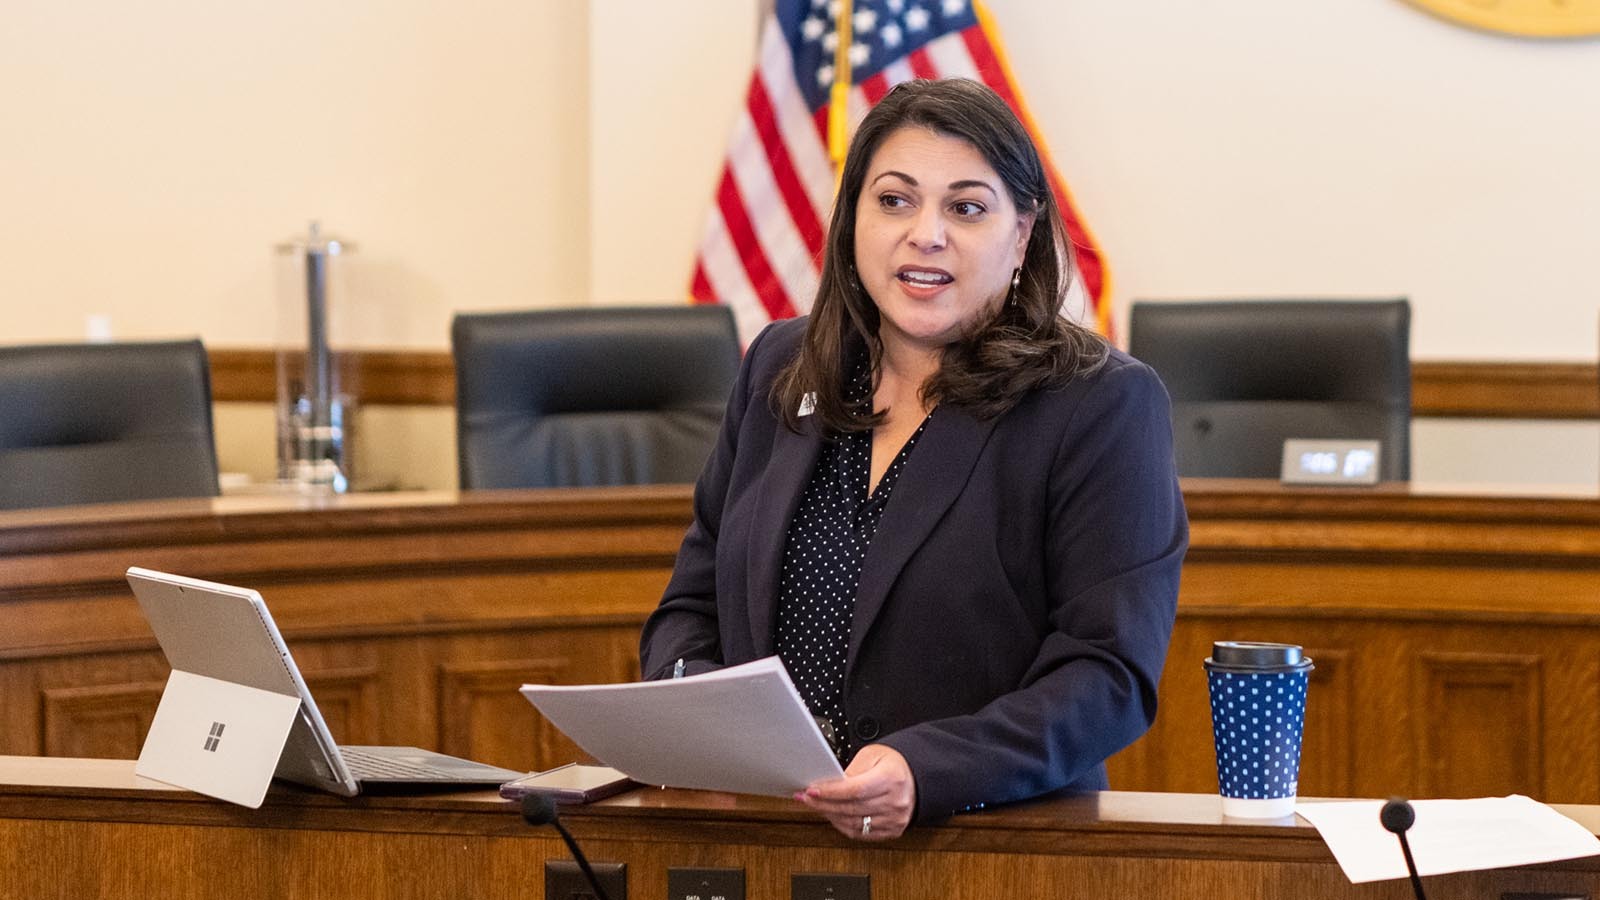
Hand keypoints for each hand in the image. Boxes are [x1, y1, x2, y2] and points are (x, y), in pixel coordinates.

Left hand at [794, 744, 915, 840]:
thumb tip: (829, 784)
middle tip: (805, 798)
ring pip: (854, 823)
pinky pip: (861, 834)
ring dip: (830, 815)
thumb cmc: (894, 765)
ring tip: (816, 806)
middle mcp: (895, 801)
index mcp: (891, 778)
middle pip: (852, 808)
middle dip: (823, 803)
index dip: (830, 792)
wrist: (916, 779)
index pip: (855, 790)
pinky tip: (832, 816)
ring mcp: (894, 819)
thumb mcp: (873, 755)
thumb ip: (852, 769)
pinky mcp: (892, 831)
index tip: (812, 790)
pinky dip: (843, 826)